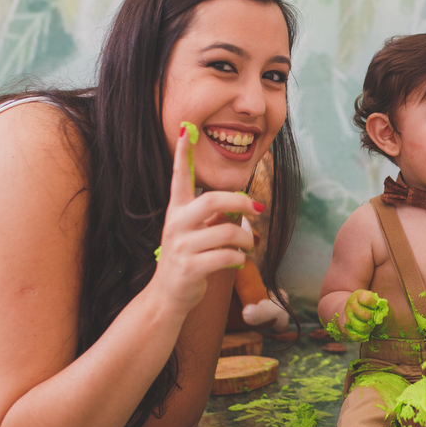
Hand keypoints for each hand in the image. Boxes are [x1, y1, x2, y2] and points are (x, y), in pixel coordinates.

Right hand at [149, 125, 262, 316]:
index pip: (178, 177)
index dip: (181, 154)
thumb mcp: (194, 233)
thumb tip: (240, 204)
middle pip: (213, 199)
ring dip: (247, 238)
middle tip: (258, 208)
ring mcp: (181, 247)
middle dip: (241, 201)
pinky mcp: (189, 268)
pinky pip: (226, 256)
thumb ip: (211, 216)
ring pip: (227, 230)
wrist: (167, 296)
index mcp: (176, 211)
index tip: (184, 130)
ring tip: (250, 244)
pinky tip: (238, 262)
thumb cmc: (187, 260)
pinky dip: (239, 258)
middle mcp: (176, 224)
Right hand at [342, 290, 381, 338]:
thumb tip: (383, 310)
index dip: (374, 304)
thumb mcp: (369, 298)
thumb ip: (377, 302)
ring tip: (369, 325)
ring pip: (362, 327)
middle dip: (373, 318)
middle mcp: (351, 306)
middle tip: (372, 318)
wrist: (346, 310)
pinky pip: (357, 336)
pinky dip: (363, 336)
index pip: (367, 299)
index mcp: (357, 296)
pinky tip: (364, 332)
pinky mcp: (345, 329)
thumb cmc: (362, 304)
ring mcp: (347, 318)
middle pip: (367, 316)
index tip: (374, 306)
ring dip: (369, 328)